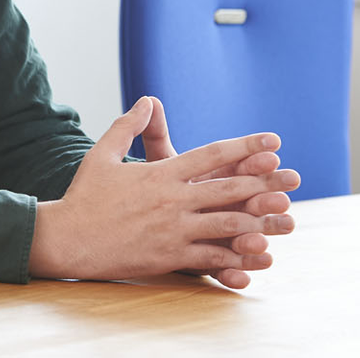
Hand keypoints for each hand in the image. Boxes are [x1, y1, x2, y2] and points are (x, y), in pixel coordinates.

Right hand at [28, 97, 296, 288]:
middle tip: (292, 179)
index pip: (211, 155)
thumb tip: (148, 99)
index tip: (272, 142)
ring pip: (225, 225)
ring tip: (285, 219)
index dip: (245, 147)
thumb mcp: (103, 153)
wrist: (68, 237)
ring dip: (258, 222)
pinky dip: (236, 258)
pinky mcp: (168, 256)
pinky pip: (210, 258)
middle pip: (226, 188)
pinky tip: (256, 258)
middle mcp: (171, 200)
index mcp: (160, 173)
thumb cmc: (84, 195)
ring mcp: (172, 230)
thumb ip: (129, 126)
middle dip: (263, 183)